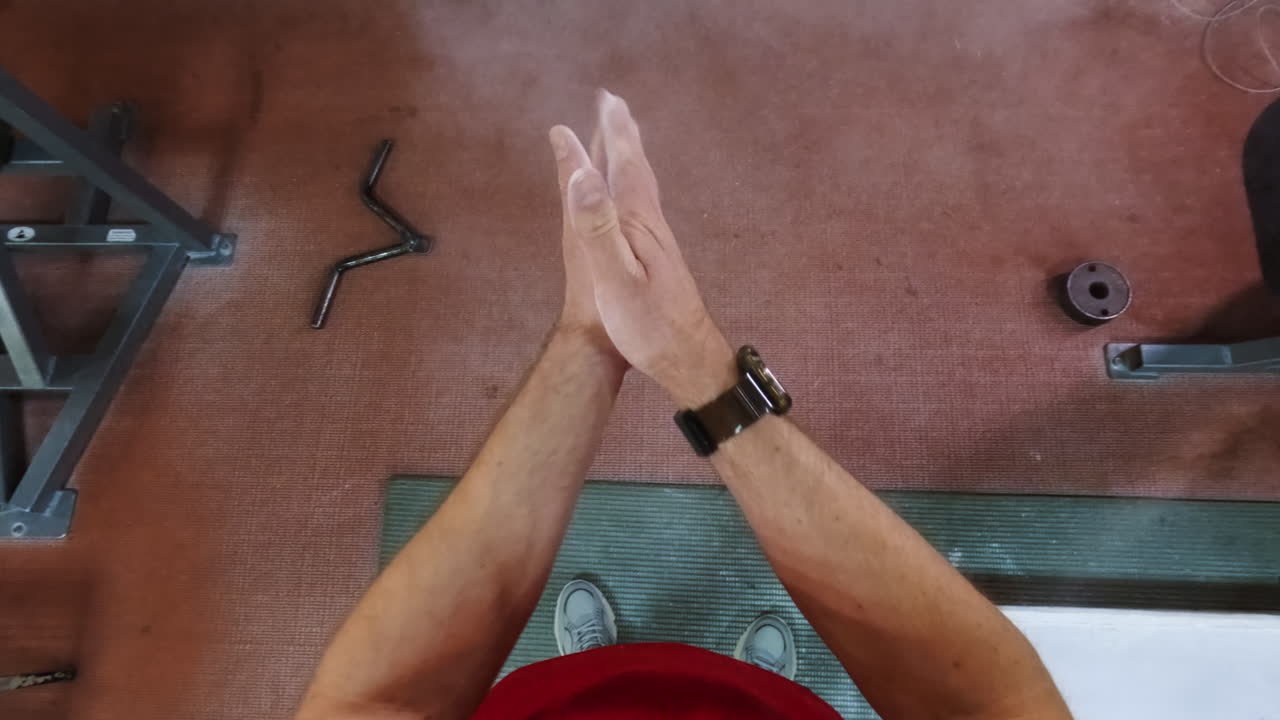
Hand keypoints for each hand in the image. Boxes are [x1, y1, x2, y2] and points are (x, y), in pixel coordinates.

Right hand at [555, 91, 735, 406]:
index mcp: (638, 223)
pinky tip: (634, 205)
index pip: (623, 166)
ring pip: (642, 188)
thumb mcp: (615, 278)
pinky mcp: (660, 262)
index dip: (612, 132)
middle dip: (623, 135)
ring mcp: (658, 243)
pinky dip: (632, 191)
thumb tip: (582, 174)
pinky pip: (642, 209)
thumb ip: (597, 226)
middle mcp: (651, 225)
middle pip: (637, 169)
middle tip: (613, 104)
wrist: (690, 360)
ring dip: (629, 159)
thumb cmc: (650, 326)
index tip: (603, 98)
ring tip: (623, 140)